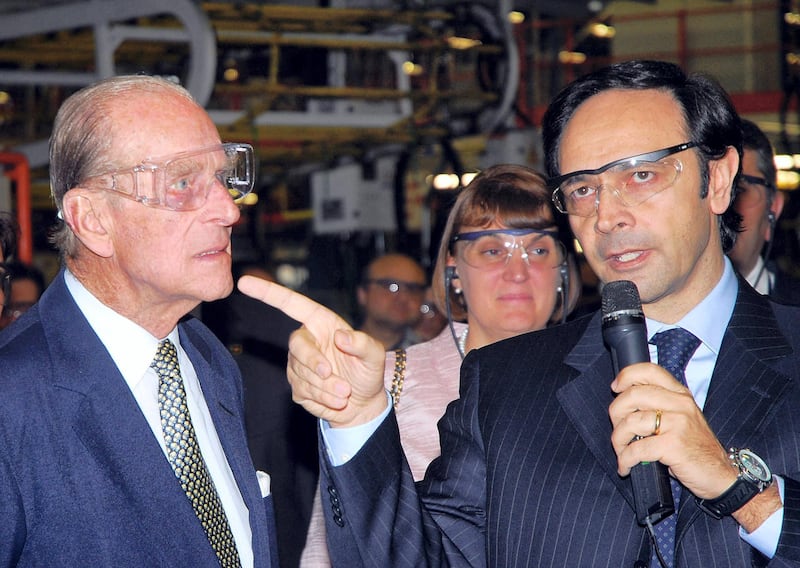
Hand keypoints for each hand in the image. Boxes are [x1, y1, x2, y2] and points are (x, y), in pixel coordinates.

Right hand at [238, 275, 387, 427]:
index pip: (291, 304)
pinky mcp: (297, 387)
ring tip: (346, 392)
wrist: (364, 403)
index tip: (245, 282)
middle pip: (296, 345)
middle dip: (315, 363)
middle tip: (336, 378)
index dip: (268, 293)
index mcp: (321, 323)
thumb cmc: (367, 371)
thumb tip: (341, 337)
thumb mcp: (374, 354)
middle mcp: (306, 340)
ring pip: (302, 374)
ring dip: (327, 387)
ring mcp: (298, 364)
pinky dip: (324, 398)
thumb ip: (362, 343)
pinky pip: (304, 392)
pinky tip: (336, 399)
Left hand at [608, 362, 736, 498]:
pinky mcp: (673, 445)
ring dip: (618, 440)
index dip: (626, 376)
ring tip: (621, 451)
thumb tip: (624, 401)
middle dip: (616, 413)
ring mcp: (678, 423)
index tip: (615, 388)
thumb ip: (659, 405)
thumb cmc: (695, 448)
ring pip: (631, 422)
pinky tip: (626, 466)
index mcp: (680, 394)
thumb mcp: (681, 418)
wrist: (722, 475)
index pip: (649, 370)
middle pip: (633, 395)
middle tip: (618, 430)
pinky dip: (625, 459)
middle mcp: (679, 404)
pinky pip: (637, 449)